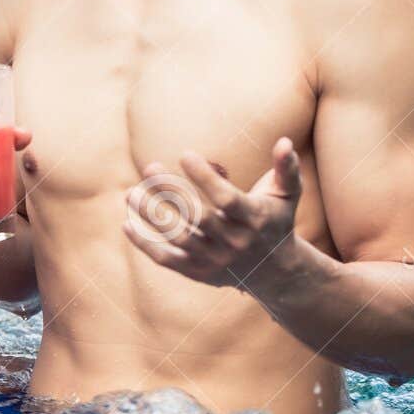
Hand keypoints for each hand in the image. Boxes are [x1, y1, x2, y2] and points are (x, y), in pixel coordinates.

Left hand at [122, 137, 302, 288]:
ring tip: (131, 193)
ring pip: (178, 238)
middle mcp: (234, 242)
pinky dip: (145, 244)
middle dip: (170, 192)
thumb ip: (286, 168)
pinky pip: (167, 260)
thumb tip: (284, 141)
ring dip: (151, 216)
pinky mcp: (199, 273)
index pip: (225, 199)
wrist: (275, 272)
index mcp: (254, 219)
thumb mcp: (287, 195)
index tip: (185, 155)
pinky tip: (127, 224)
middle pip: (196, 217)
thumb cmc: (275, 221)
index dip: (204, 177)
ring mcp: (216, 260)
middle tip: (148, 166)